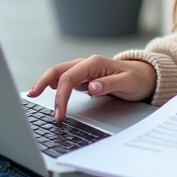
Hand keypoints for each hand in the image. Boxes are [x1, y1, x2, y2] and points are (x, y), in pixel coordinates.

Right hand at [29, 55, 156, 121]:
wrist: (145, 76)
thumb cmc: (137, 79)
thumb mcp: (127, 83)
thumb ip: (109, 84)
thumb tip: (91, 87)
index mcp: (94, 63)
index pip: (69, 78)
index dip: (61, 95)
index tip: (59, 113)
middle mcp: (86, 64)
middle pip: (58, 70)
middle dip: (43, 82)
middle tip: (32, 96)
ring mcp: (84, 71)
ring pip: (59, 73)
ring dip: (45, 82)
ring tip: (33, 94)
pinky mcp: (84, 78)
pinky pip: (65, 79)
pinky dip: (54, 85)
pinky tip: (47, 92)